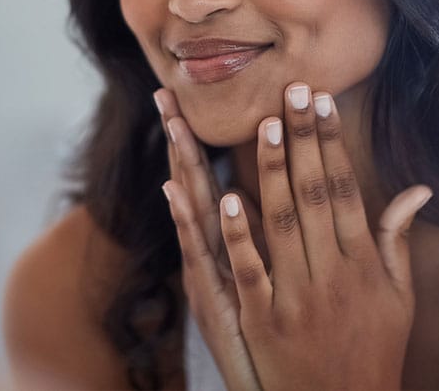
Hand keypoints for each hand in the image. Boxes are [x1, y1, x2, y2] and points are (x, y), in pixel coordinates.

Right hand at [156, 89, 262, 390]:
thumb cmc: (273, 343)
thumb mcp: (265, 287)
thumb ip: (261, 240)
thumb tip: (247, 198)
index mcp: (224, 248)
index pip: (209, 181)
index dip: (194, 142)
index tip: (179, 101)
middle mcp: (209, 257)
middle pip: (193, 186)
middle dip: (180, 140)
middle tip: (164, 94)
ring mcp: (209, 276)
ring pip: (195, 212)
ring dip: (185, 167)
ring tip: (173, 125)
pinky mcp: (216, 301)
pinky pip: (208, 256)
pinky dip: (201, 225)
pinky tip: (192, 193)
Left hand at [161, 83, 431, 390]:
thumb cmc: (373, 350)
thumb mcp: (399, 298)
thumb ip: (396, 240)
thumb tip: (417, 190)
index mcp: (365, 264)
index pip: (345, 190)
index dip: (331, 144)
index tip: (321, 102)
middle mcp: (335, 275)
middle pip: (315, 196)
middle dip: (303, 140)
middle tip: (292, 91)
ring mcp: (298, 298)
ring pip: (283, 225)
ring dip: (274, 173)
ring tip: (266, 126)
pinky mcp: (264, 323)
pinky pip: (250, 271)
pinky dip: (238, 235)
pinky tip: (227, 197)